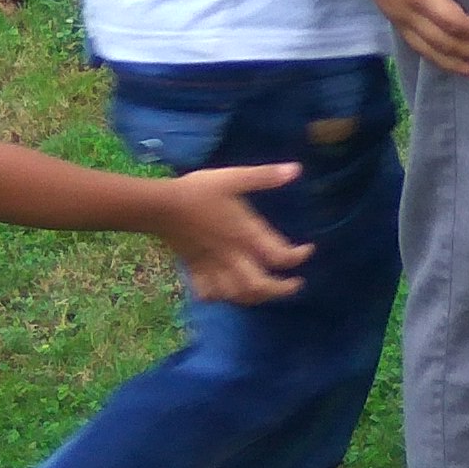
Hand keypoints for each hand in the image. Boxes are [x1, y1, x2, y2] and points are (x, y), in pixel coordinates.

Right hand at [159, 163, 313, 303]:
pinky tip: (225, 293)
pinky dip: (219, 297)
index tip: (308, 250)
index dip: (299, 257)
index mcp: (246, 235)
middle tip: (296, 284)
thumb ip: (265, 176)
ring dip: (255, 298)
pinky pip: (207, 293)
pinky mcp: (194, 270)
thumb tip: (296, 170)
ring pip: (236, 295)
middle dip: (282, 290)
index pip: (280, 256)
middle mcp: (232, 256)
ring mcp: (212, 267)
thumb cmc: (199, 190)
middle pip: (260, 286)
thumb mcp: (234, 178)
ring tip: (266, 292)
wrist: (160, 206)